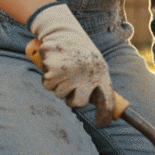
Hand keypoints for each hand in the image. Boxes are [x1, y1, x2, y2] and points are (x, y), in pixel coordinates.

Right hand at [28, 3, 114, 126]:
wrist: (64, 31)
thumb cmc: (82, 54)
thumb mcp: (95, 66)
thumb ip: (98, 87)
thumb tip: (104, 119)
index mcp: (101, 74)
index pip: (107, 100)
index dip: (105, 115)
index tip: (102, 124)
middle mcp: (86, 74)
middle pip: (76, 103)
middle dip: (72, 97)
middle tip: (72, 83)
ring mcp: (69, 71)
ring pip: (59, 93)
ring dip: (59, 85)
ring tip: (63, 69)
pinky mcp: (52, 67)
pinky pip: (47, 82)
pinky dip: (48, 75)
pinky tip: (54, 63)